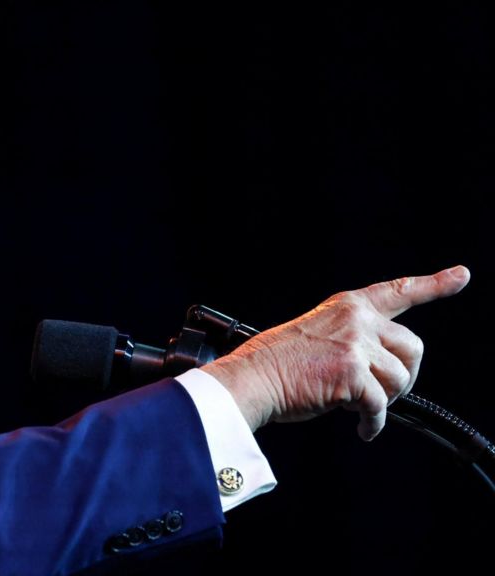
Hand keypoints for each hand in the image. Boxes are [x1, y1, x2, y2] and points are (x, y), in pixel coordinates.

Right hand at [202, 265, 470, 440]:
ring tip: (362, 410)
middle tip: (385, 393)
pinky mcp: (353, 375)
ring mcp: (356, 346)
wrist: (251, 378)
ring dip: (386, 401)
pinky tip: (363, 429)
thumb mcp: (319, 334)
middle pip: (413, 347)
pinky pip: (380, 407)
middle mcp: (357, 320)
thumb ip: (353, 339)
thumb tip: (384, 369)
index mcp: (348, 307)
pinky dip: (373, 424)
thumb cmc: (275, 363)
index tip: (460, 275)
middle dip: (406, 375)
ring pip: (401, 380)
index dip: (435, 284)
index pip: (399, 291)